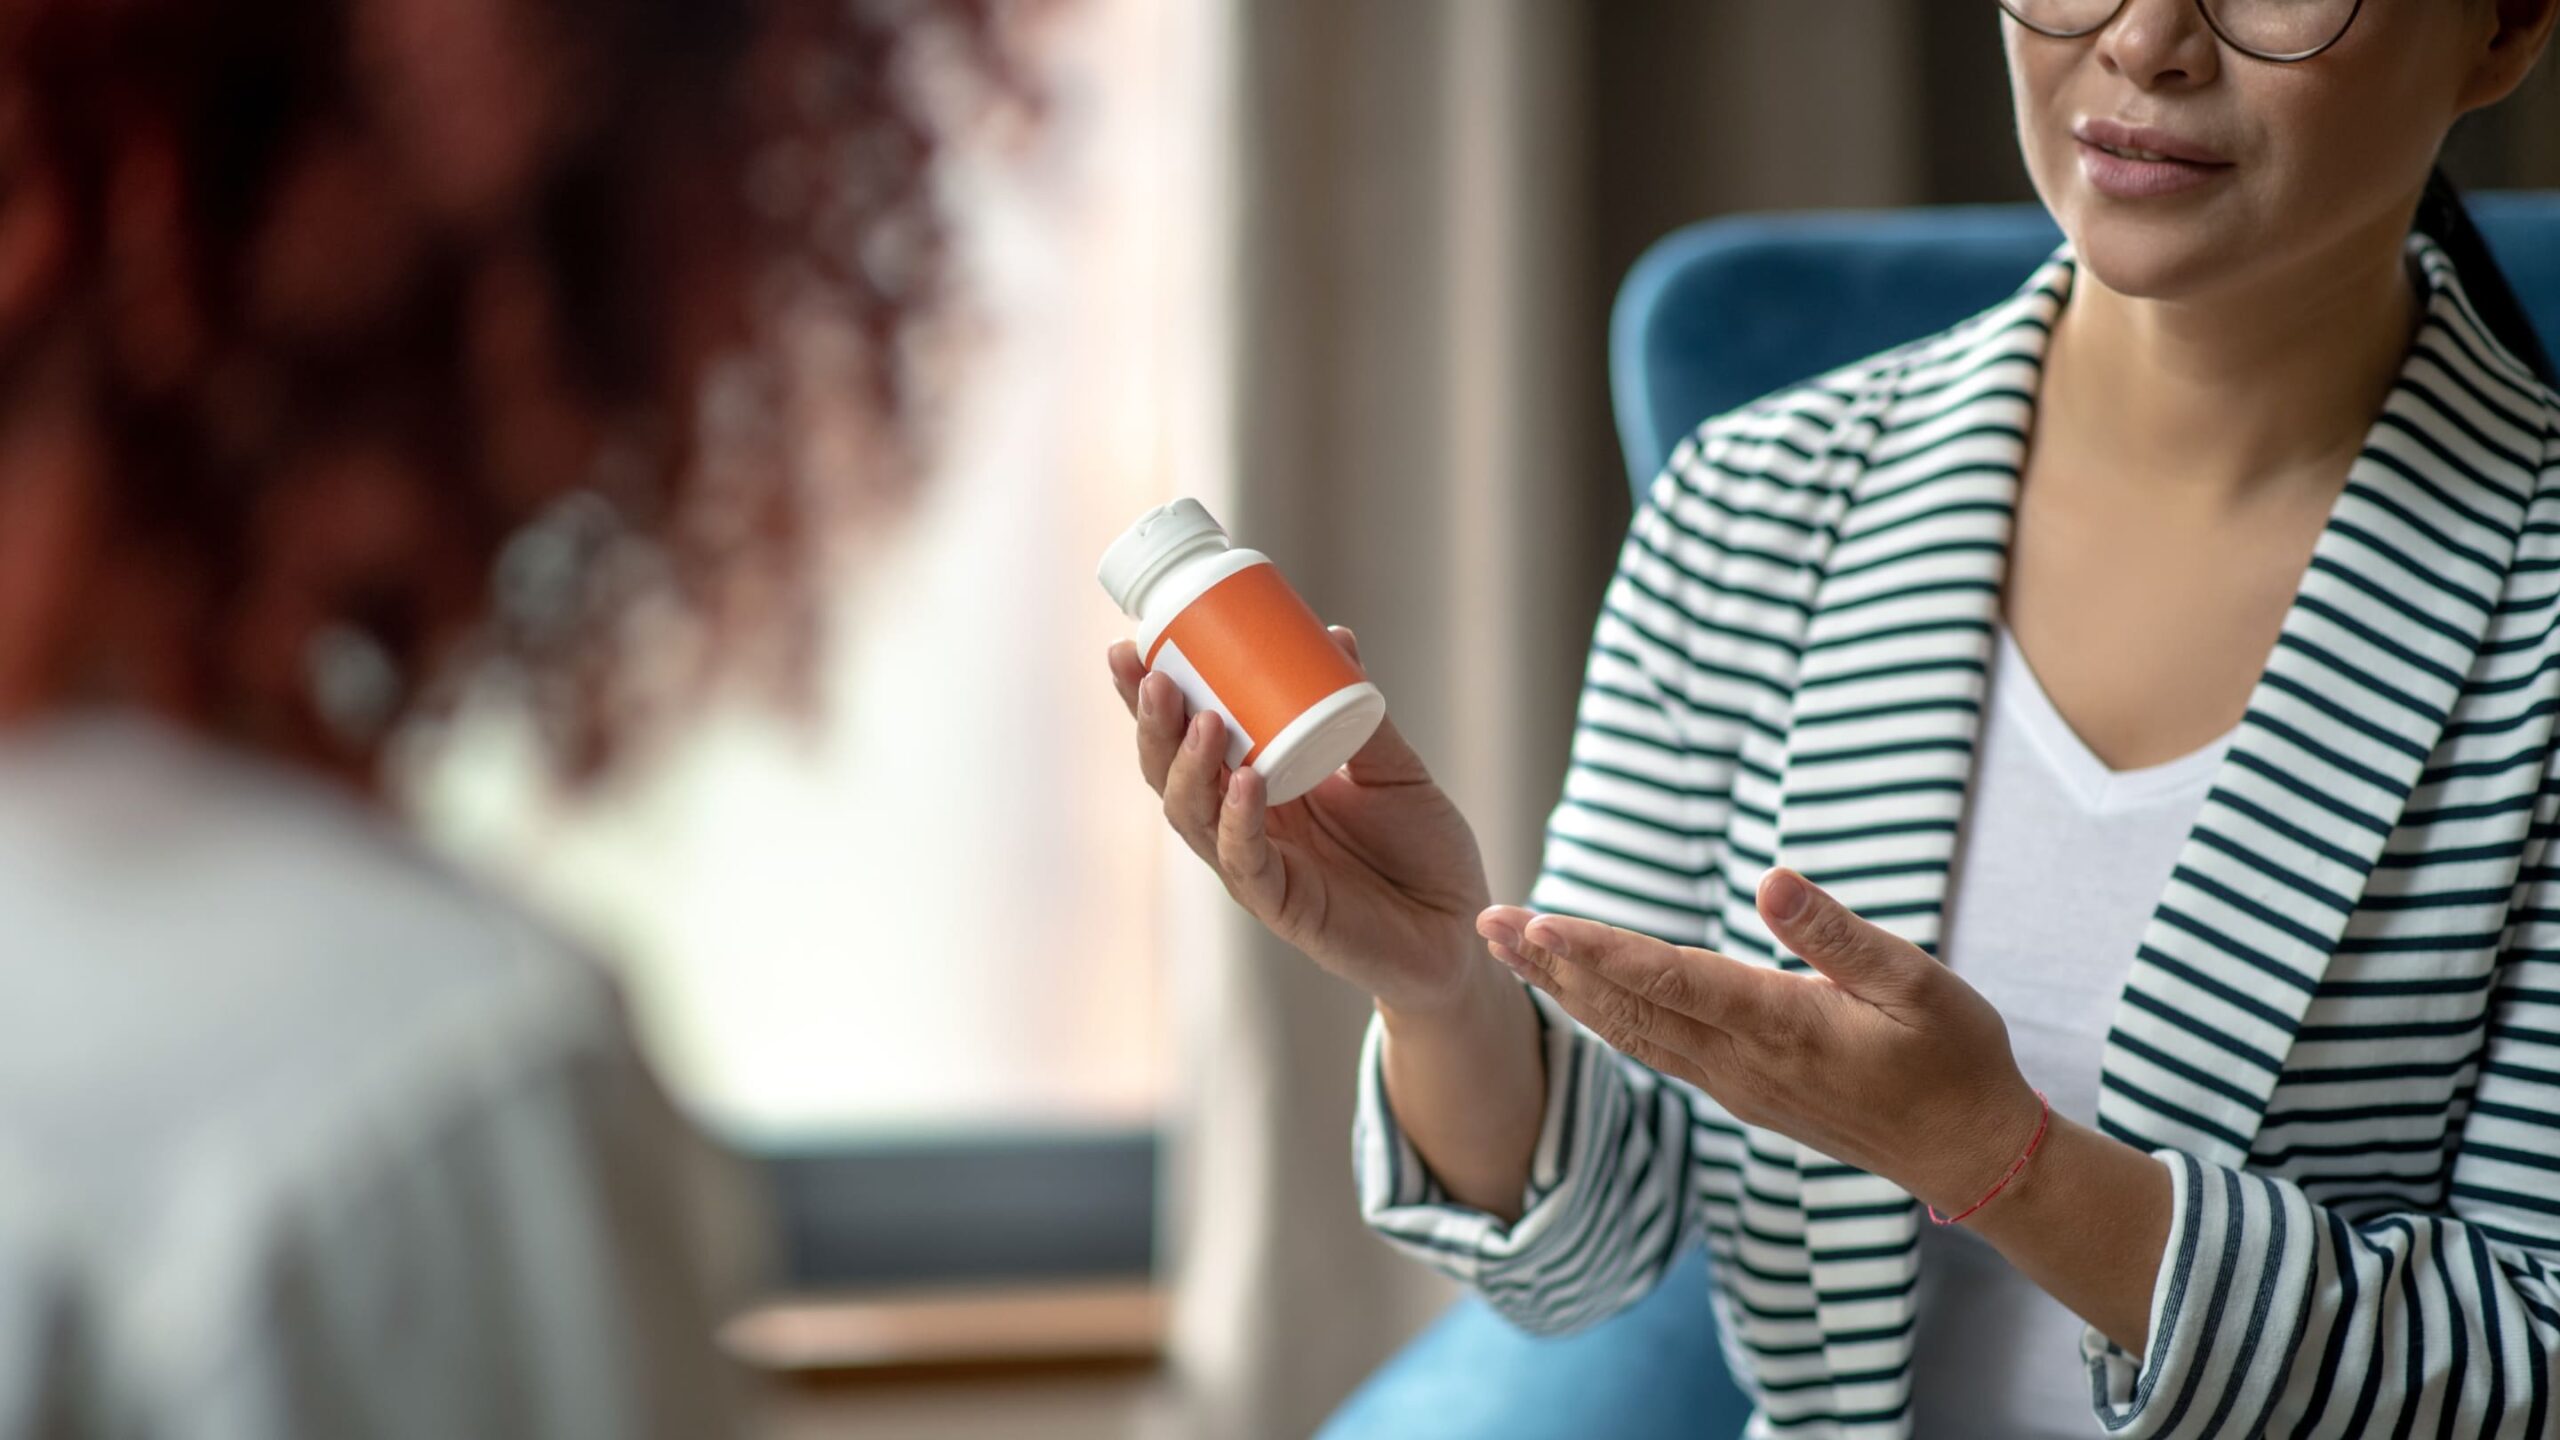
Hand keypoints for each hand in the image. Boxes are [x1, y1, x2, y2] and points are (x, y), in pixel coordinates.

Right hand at [1107, 625, 1493, 1017]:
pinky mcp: (1284, 907)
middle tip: (1149, 675)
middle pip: (1170, 774)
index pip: (1184, 737)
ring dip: (1186, 767)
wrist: (1460, 926)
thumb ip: (1361, 712)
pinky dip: (1239, 822)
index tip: (1128, 646)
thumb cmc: (1423, 849)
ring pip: (1193, 818)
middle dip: (1151, 725)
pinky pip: (1247, 863)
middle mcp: (1243, 824)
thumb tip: (1334, 635)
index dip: (1148, 697)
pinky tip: (1244, 782)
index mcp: (1256, 783)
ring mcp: (1257, 867)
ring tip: (1198, 718)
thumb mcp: (1394, 767)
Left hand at [1474, 867, 2043, 1217]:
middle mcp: (1741, 1061)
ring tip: (1509, 948)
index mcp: (1781, 1025)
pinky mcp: (1739, 1094)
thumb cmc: (1953, 1059)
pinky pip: (1653, 1050)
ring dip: (1565, 988)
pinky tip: (1574, 994)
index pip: (1670, 980)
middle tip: (1486, 922)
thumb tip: (1771, 880)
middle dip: (1551, 963)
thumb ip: (1838, 935)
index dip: (1600, 950)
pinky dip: (1603, 1016)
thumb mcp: (1917, 982)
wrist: (1968, 1155)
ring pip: (1630, 1032)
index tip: (1539, 922)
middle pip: (1626, 1007)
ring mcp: (1734, 1085)